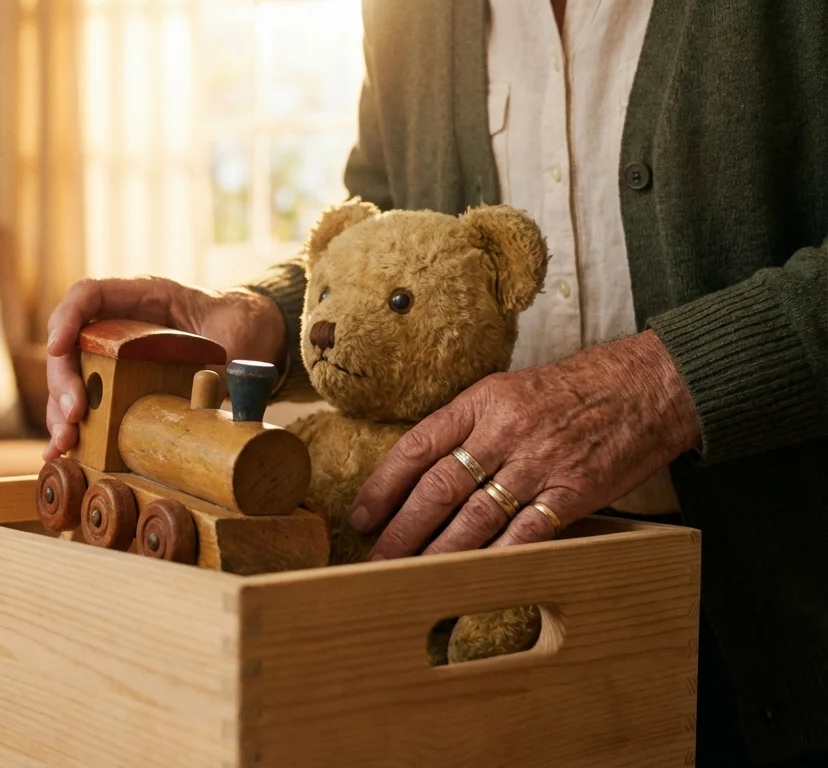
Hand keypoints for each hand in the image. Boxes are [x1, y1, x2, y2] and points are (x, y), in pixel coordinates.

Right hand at [42, 276, 285, 459]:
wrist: (252, 338)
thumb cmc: (239, 326)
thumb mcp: (234, 339)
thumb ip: (219, 364)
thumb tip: (206, 401)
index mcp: (142, 297)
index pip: (89, 296)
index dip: (66, 319)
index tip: (57, 348)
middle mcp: (118, 325)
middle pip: (70, 346)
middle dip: (63, 381)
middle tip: (73, 414)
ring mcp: (114, 356)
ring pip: (71, 380)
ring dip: (60, 412)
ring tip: (64, 444)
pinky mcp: (118, 386)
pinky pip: (87, 404)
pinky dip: (74, 427)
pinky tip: (63, 453)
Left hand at [349, 330, 700, 559]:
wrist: (648, 386)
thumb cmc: (572, 390)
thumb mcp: (509, 390)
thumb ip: (468, 426)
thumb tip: (421, 470)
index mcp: (482, 402)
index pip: (418, 446)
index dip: (384, 485)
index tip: (361, 515)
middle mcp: (505, 431)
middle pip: (438, 488)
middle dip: (402, 528)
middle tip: (377, 557)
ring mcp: (539, 464)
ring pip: (475, 517)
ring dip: (438, 552)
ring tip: (409, 574)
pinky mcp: (573, 493)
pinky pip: (525, 533)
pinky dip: (495, 558)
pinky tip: (470, 578)